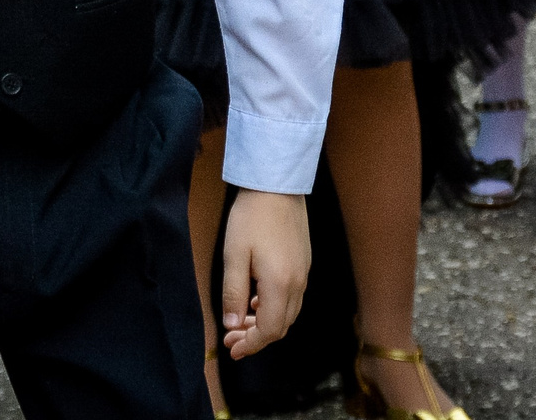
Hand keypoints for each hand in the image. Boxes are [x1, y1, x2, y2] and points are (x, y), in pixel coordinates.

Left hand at [218, 189, 308, 359]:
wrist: (276, 185)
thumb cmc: (251, 217)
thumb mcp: (234, 255)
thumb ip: (233, 293)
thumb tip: (232, 325)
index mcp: (280, 285)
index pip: (270, 331)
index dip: (252, 344)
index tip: (233, 349)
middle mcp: (298, 284)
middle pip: (281, 326)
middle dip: (256, 337)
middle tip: (232, 338)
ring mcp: (304, 273)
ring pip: (288, 313)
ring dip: (266, 324)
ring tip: (241, 321)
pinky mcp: (303, 263)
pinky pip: (292, 298)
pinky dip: (274, 308)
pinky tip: (256, 300)